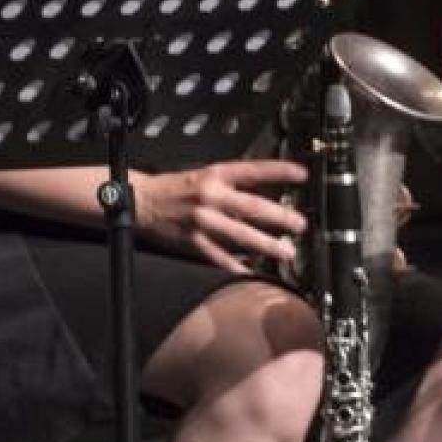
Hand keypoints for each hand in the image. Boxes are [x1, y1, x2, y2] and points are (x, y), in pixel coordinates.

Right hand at [138, 158, 308, 271]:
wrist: (139, 200)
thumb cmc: (171, 188)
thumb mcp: (201, 176)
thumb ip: (229, 184)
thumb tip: (261, 195)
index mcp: (213, 175)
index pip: (252, 170)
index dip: (279, 170)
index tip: (301, 173)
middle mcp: (210, 196)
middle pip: (253, 206)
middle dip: (281, 216)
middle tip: (300, 224)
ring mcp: (203, 220)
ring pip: (242, 234)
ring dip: (268, 244)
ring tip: (286, 251)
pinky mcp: (194, 241)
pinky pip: (221, 257)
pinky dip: (238, 266)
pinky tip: (253, 272)